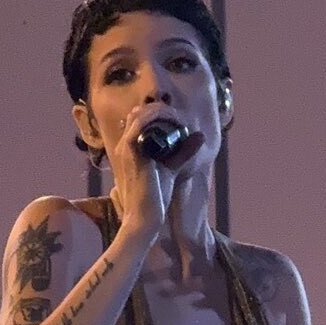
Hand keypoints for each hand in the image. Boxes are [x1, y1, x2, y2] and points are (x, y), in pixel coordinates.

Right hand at [111, 101, 202, 240]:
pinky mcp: (130, 150)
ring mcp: (126, 146)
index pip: (140, 118)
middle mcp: (125, 144)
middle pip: (139, 112)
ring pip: (140, 113)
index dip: (159, 113)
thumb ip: (183, 152)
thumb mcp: (172, 168)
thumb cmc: (156, 196)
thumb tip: (200, 136)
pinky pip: (140, 122)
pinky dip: (158, 116)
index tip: (179, 119)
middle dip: (161, 109)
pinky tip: (175, 121)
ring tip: (179, 117)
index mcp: (131, 147)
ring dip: (162, 110)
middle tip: (181, 117)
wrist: (146, 215)